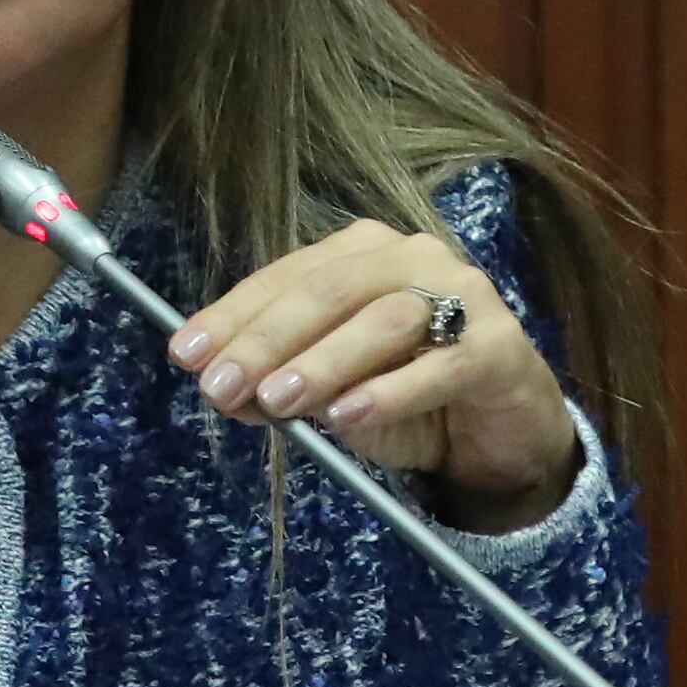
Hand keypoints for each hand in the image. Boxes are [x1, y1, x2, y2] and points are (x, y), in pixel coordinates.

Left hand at [167, 220, 581, 532]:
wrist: (501, 432)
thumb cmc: (409, 398)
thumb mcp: (332, 393)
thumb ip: (280, 384)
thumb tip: (217, 387)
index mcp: (364, 253)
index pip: (288, 276)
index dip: (233, 315)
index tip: (185, 355)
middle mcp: (413, 258)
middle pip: (329, 290)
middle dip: (266, 340)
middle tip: (220, 387)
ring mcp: (464, 296)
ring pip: (382, 320)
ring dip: (323, 362)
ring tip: (277, 401)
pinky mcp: (498, 346)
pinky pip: (440, 365)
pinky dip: (390, 392)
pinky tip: (348, 417)